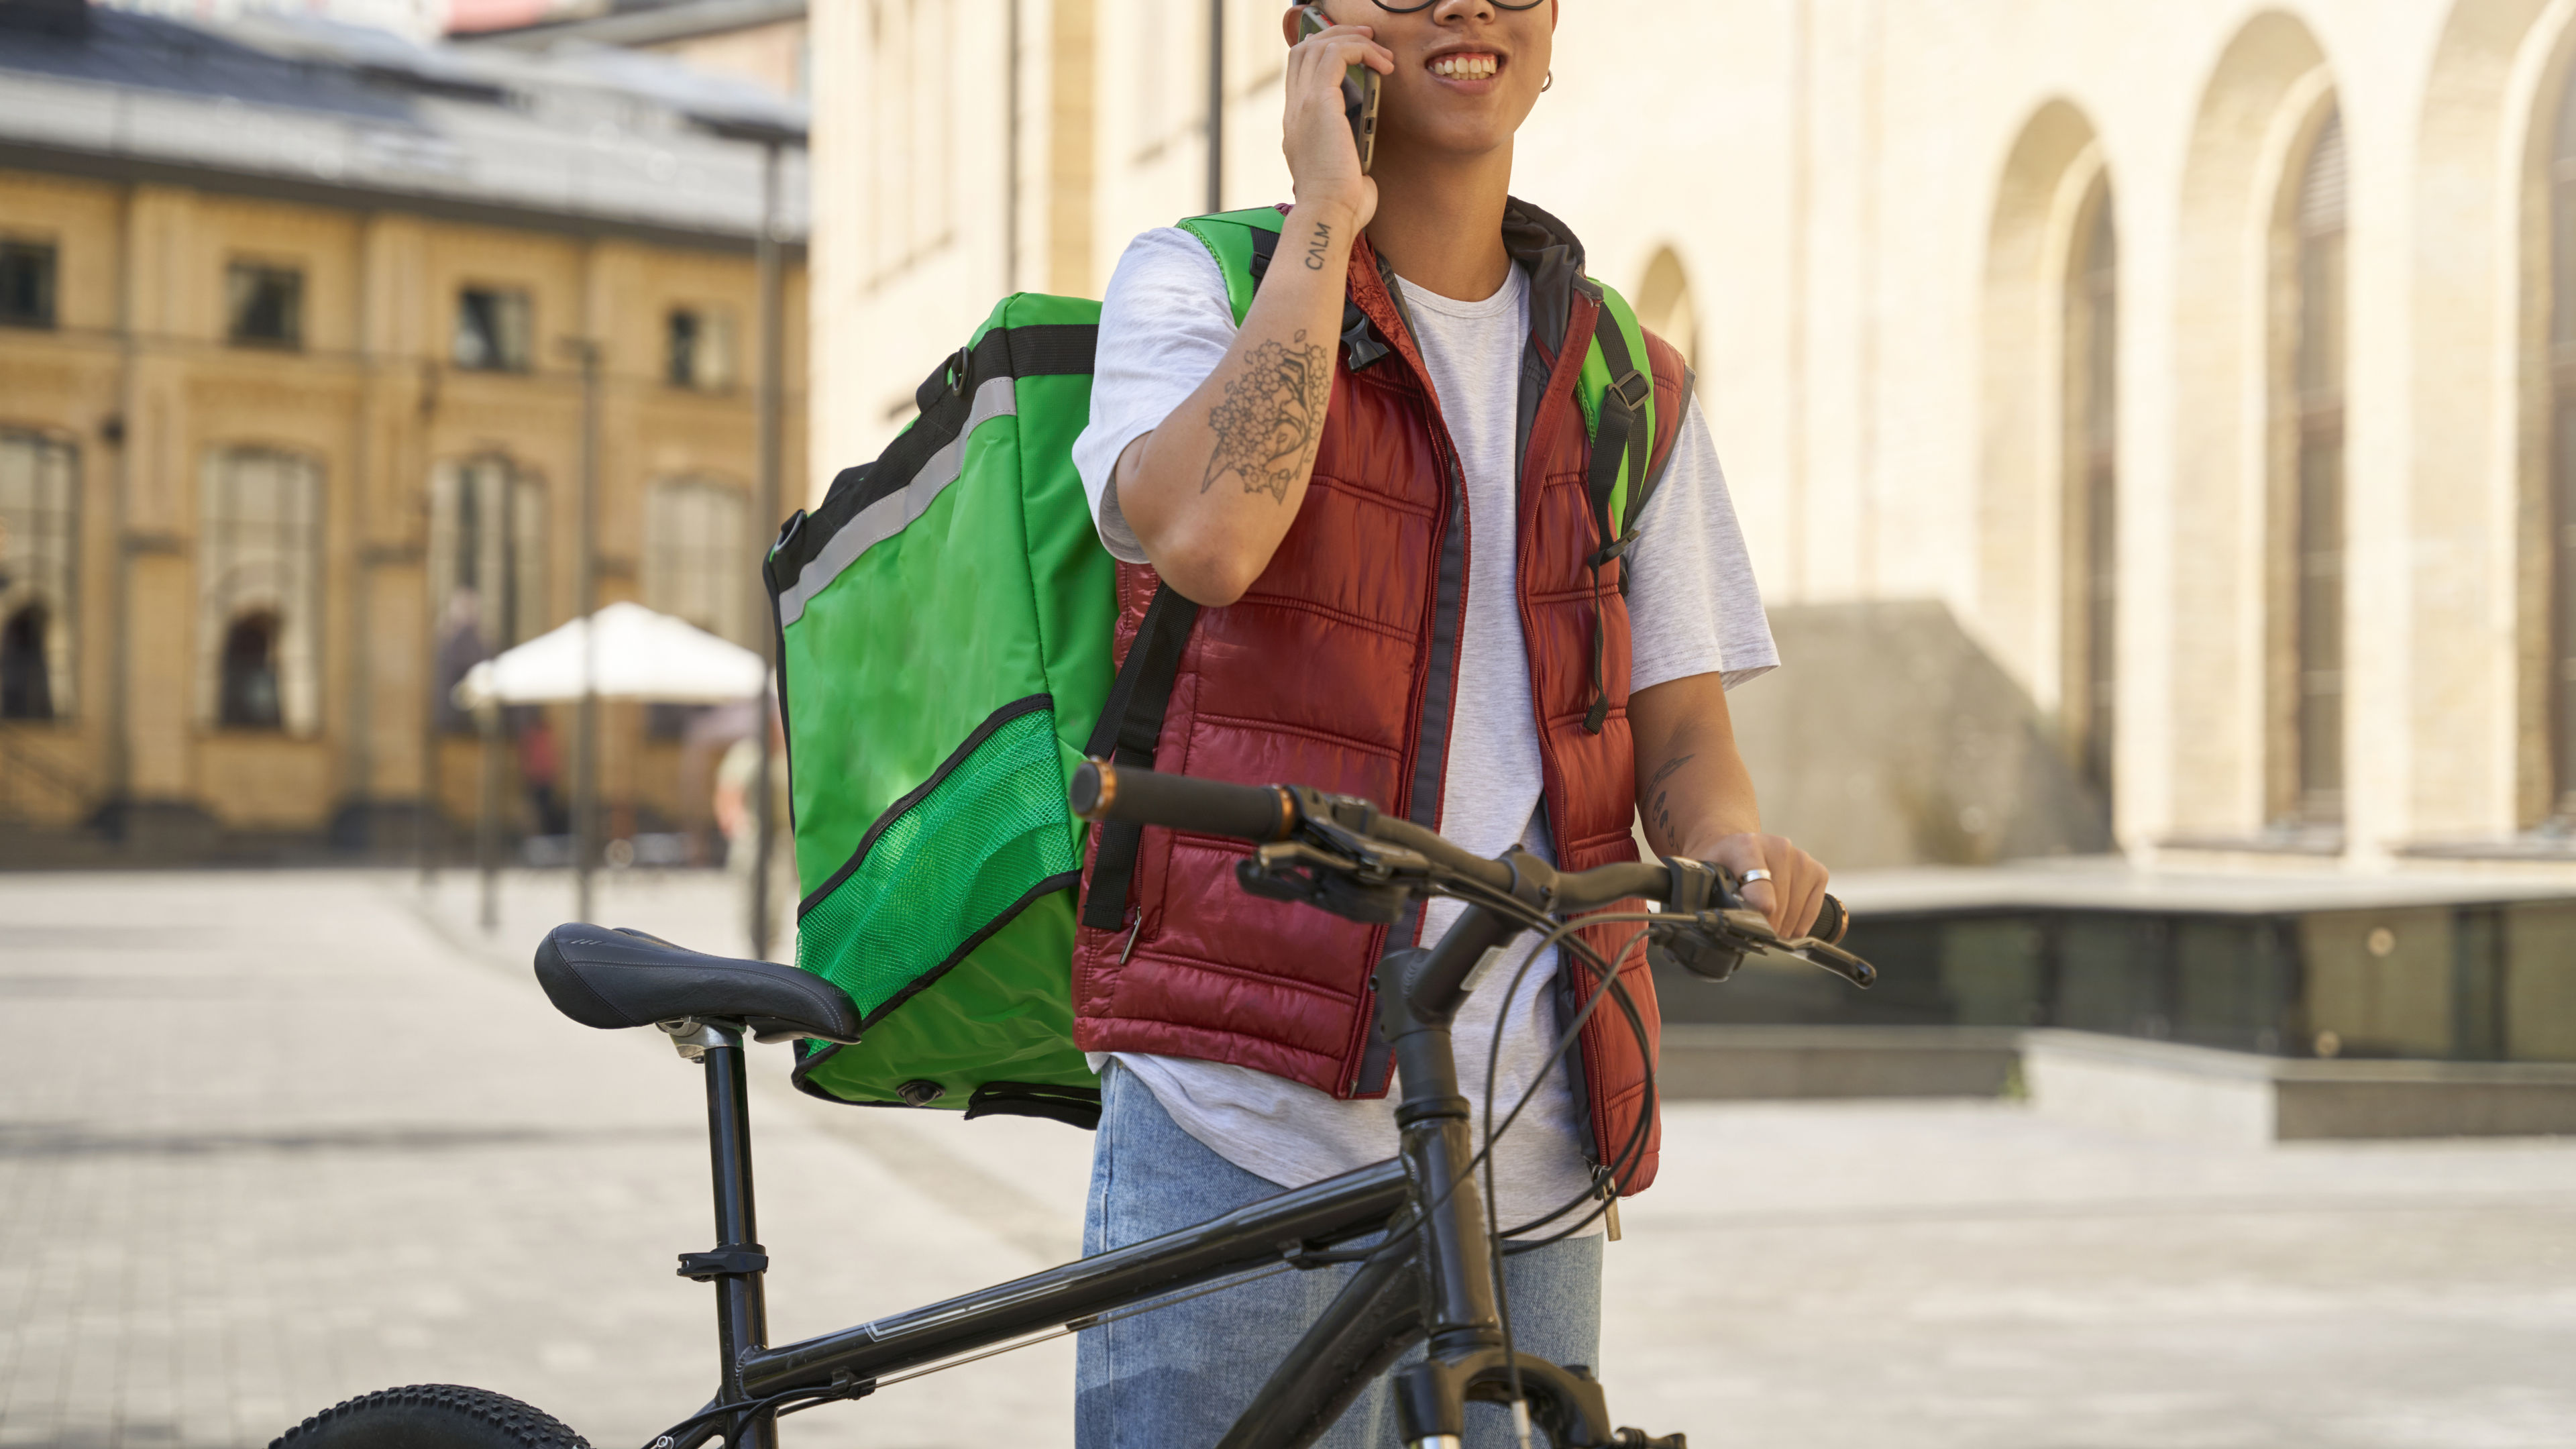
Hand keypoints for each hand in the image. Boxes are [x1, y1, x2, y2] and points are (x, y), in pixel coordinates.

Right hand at [1281, 18, 1388, 228]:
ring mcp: (1303, 105)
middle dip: (1336, 37)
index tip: (1353, 53)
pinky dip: (1362, 51)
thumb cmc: (1340, 205)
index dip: (1323, 53)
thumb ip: (1346, 151)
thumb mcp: (1342, 170)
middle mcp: (1294, 111)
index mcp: (1296, 126)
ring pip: (1318, 46)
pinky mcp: (1320, 103)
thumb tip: (1361, 148)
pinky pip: (1337, 55)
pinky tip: (1383, 65)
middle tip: (1367, 41)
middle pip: (1303, 51)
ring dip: (1352, 40)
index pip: (1298, 73)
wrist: (1328, 215)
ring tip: (1380, 50)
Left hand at [1698, 833, 1828, 939]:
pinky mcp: (1817, 871)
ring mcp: (1801, 858)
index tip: (1760, 919)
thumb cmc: (1720, 863)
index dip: (1760, 904)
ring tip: (1765, 925)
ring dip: (1780, 928)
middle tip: (1752, 930)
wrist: (1737, 845)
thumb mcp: (1704, 874)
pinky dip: (1798, 925)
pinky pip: (1813, 911)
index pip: (1760, 880)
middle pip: (1778, 904)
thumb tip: (1711, 921)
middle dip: (1764, 926)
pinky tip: (1784, 922)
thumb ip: (1704, 893)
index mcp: (1745, 846)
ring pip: (1795, 912)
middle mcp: (1778, 847)